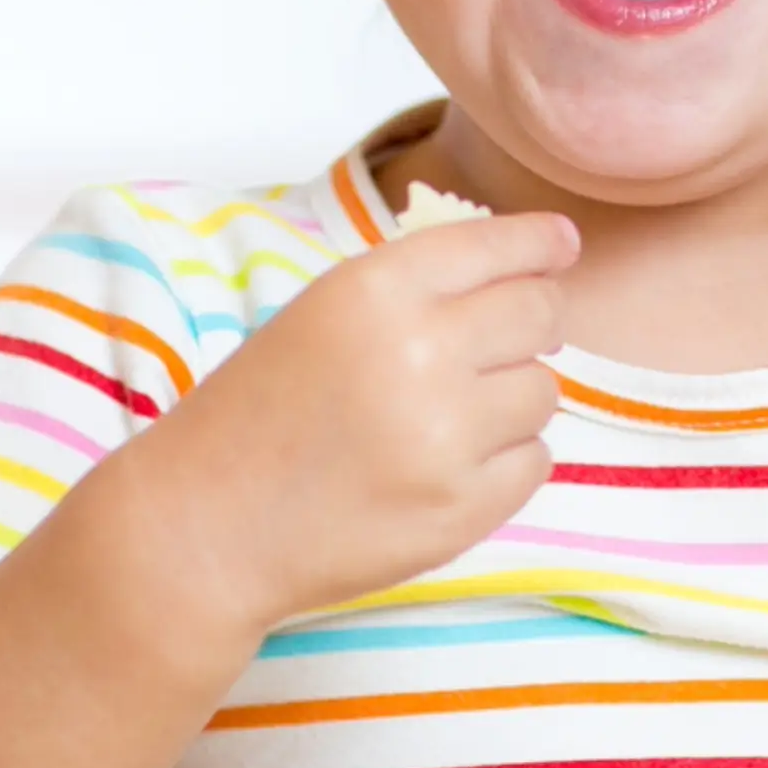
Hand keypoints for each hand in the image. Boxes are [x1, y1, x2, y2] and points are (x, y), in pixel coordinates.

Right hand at [123, 210, 575, 634]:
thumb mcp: (320, 315)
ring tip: (451, 414)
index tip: (561, 246)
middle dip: (537, 319)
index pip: (499, 247)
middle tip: (514, 335)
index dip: (541, 242)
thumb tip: (524, 267)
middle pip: (540, 313)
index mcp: (376, 290)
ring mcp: (447, 437)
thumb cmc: (258, 414)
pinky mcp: (462, 509)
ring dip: (513, 396)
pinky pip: (535, 461)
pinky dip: (506, 460)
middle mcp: (421, 353)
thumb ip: (413, 288)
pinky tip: (449, 465)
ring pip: (543, 390)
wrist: (206, 525)